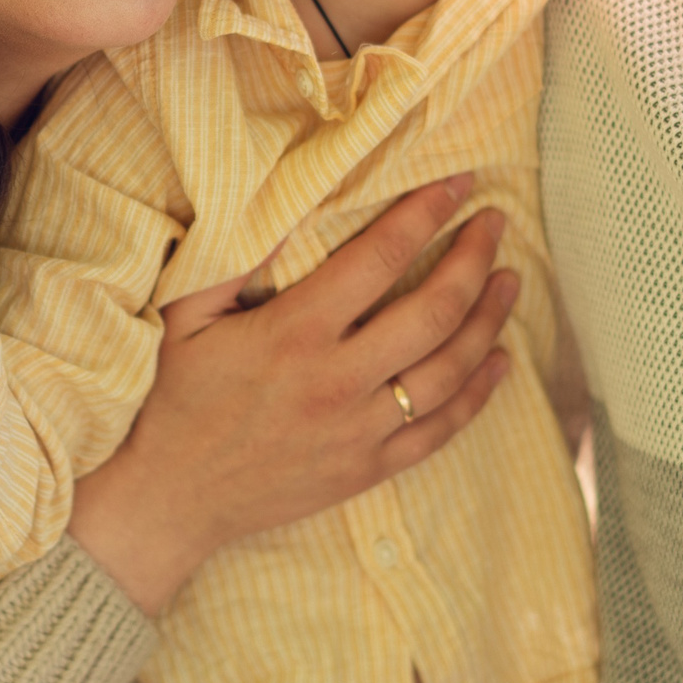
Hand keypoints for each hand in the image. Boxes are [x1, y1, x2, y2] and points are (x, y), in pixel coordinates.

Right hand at [67, 175, 517, 615]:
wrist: (172, 499)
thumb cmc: (177, 399)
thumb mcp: (184, 318)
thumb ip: (230, 263)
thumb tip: (282, 209)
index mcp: (294, 332)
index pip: (378, 258)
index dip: (424, 214)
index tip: (457, 183)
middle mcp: (337, 380)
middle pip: (432, 310)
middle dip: (473, 259)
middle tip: (495, 222)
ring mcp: (359, 430)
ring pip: (448, 369)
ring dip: (488, 319)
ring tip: (510, 280)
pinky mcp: (368, 469)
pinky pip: (440, 431)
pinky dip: (479, 395)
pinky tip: (500, 361)